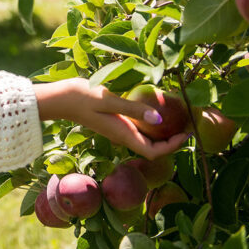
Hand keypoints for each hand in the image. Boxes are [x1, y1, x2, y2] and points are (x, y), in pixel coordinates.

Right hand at [35, 78, 189, 160]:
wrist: (60, 98)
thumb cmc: (83, 97)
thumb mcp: (109, 100)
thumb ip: (134, 110)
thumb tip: (160, 120)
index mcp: (123, 134)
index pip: (153, 152)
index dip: (172, 147)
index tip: (187, 134)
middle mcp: (122, 136)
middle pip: (152, 148)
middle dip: (172, 141)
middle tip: (188, 125)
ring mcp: (118, 130)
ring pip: (146, 139)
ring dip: (163, 133)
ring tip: (177, 118)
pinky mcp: (114, 123)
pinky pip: (137, 130)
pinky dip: (150, 124)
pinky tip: (155, 110)